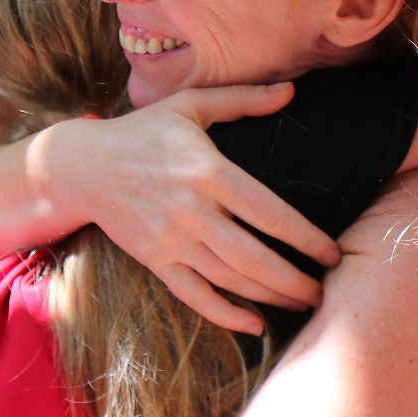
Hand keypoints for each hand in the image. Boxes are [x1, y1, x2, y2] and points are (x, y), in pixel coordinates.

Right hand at [57, 84, 341, 333]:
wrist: (84, 166)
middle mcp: (193, 211)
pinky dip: (226, 314)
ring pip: (230, 279)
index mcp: (209, 172)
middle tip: (324, 293)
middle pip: (254, 257)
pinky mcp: (156, 260)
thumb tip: (291, 91)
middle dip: (294, 281)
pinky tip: (256, 325)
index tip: (333, 254)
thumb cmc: (143, 131)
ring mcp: (173, 240)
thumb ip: (243, 99)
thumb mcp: (191, 105)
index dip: (306, 238)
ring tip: (302, 304)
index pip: (269, 212)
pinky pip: (195, 295)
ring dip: (270, 297)